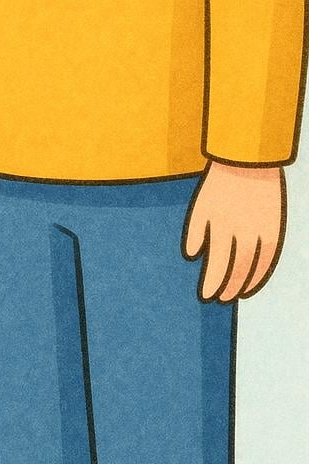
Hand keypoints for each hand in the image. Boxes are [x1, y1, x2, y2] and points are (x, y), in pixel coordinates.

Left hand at [183, 161, 285, 301]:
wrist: (249, 159)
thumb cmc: (219, 185)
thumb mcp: (200, 207)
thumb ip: (195, 233)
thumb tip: (193, 256)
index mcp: (223, 225)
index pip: (218, 262)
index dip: (213, 282)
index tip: (207, 295)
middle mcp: (244, 229)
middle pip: (238, 267)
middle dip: (228, 287)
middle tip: (220, 299)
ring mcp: (262, 227)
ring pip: (256, 264)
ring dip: (245, 283)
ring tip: (235, 296)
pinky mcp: (275, 223)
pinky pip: (271, 254)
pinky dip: (262, 272)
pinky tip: (252, 284)